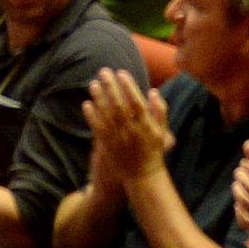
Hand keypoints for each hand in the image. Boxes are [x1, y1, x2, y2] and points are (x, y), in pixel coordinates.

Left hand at [83, 68, 171, 190]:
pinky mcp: (108, 147)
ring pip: (106, 116)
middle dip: (111, 87)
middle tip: (103, 71)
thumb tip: (153, 91)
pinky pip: (98, 129)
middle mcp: (131, 131)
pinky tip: (86, 104)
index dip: (128, 87)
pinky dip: (92, 116)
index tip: (121, 72)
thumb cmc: (153, 151)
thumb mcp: (162, 131)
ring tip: (93, 84)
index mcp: (145, 126)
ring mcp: (118, 139)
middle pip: (119, 106)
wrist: (142, 176)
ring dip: (99, 98)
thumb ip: (160, 110)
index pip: (136, 102)